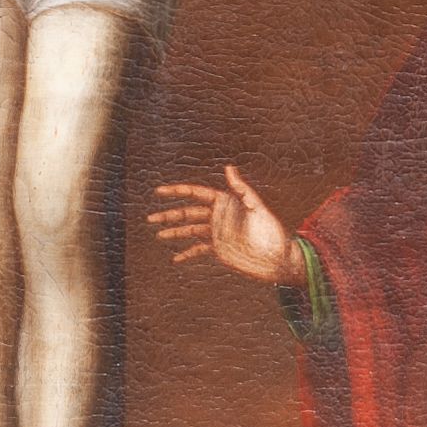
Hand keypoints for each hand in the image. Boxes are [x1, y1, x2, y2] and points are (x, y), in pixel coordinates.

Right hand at [148, 164, 304, 286]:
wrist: (277, 259)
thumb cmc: (270, 231)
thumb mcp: (256, 207)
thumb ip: (241, 189)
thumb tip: (228, 167)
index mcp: (225, 202)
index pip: (196, 194)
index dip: (176, 192)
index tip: (159, 192)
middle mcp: (218, 216)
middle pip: (188, 213)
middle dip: (169, 215)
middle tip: (149, 218)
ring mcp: (217, 233)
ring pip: (190, 231)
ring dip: (173, 232)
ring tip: (157, 234)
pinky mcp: (218, 249)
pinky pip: (198, 250)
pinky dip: (187, 253)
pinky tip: (175, 259)